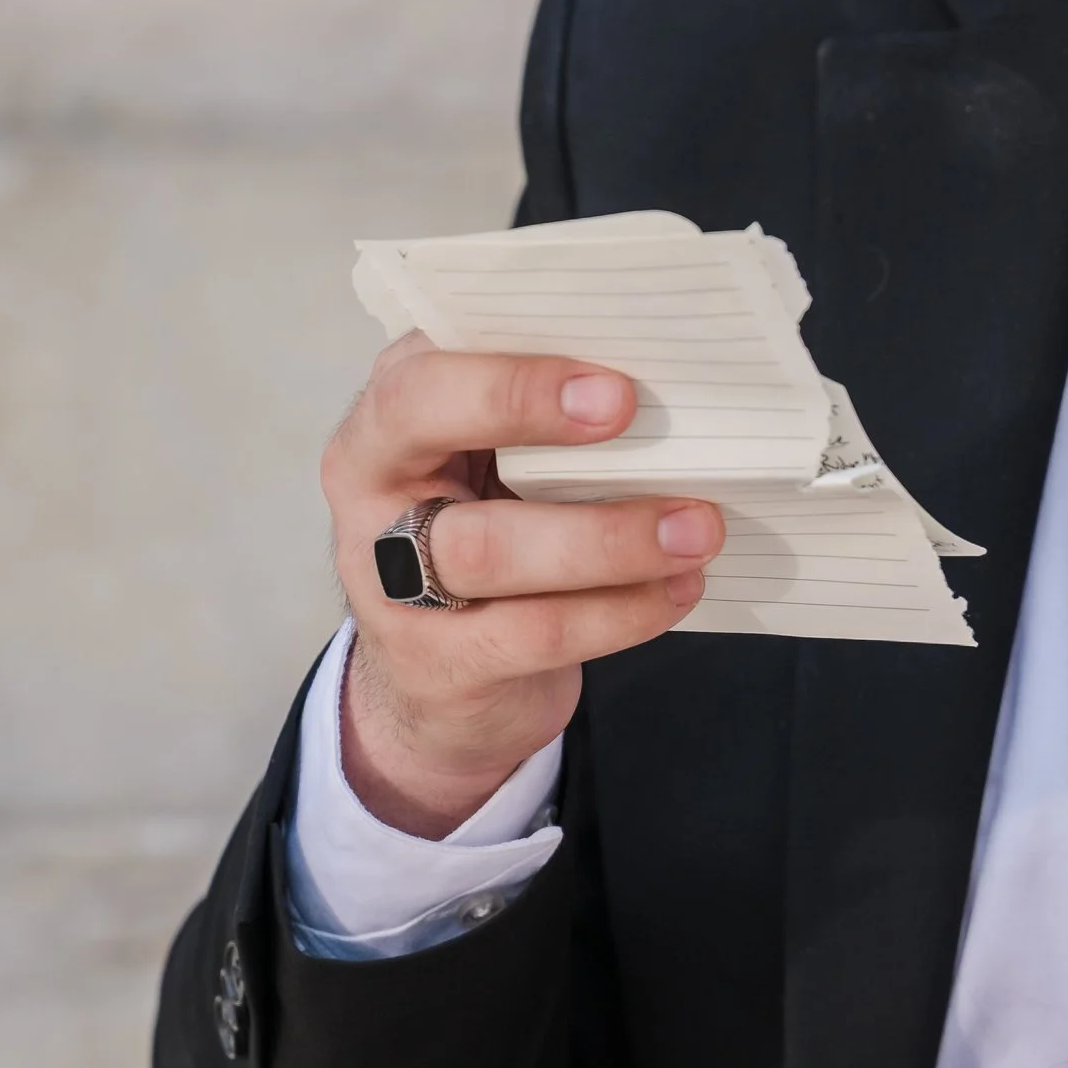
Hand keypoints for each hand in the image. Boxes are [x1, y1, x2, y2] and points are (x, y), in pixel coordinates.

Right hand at [324, 335, 723, 833]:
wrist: (437, 684)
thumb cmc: (483, 530)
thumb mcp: (489, 460)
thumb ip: (539, 419)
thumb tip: (663, 388)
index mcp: (383, 424)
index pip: (420, 383)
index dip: (512, 384)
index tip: (616, 392)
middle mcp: (370, 501)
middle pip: (440, 454)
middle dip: (551, 439)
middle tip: (665, 449)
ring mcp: (391, 591)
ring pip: (492, 554)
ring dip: (611, 541)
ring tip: (697, 532)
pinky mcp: (438, 665)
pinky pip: (536, 634)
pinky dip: (620, 612)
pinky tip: (676, 589)